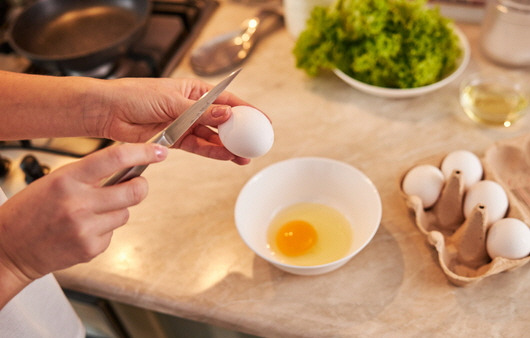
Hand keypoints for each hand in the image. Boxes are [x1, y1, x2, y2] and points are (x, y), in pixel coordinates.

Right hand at [0, 143, 166, 298]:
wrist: (9, 248)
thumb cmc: (30, 212)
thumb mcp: (56, 181)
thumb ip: (89, 174)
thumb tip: (127, 167)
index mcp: (68, 179)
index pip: (116, 158)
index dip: (143, 152)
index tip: (160, 151)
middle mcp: (79, 203)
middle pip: (135, 190)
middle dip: (141, 186)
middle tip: (134, 184)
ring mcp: (86, 228)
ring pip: (126, 213)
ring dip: (117, 211)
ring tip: (90, 213)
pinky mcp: (91, 248)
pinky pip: (114, 232)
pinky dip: (104, 230)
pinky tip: (83, 230)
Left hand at [97, 77, 252, 164]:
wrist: (109, 111)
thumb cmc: (135, 95)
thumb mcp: (173, 101)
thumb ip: (201, 112)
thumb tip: (228, 115)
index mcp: (194, 90)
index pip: (227, 100)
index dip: (247, 110)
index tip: (263, 120)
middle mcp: (192, 107)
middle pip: (223, 121)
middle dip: (240, 133)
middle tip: (256, 144)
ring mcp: (185, 124)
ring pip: (213, 137)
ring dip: (228, 147)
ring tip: (244, 157)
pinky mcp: (176, 139)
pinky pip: (199, 147)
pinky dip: (212, 152)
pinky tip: (225, 157)